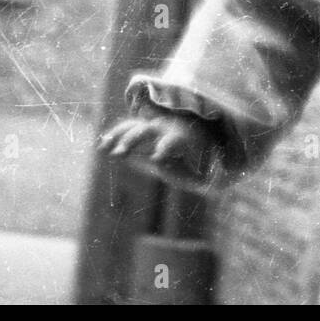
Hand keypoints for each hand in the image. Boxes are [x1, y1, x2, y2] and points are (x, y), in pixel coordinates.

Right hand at [96, 111, 218, 178]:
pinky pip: (123, 129)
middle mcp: (163, 129)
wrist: (188, 131)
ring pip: (132, 127)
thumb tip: (218, 194)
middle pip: (147, 131)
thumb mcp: (201, 170)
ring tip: (106, 151)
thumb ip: (206, 181)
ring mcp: (149, 127)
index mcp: (179, 139)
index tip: (156, 158)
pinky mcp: (137, 130)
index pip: (171, 142)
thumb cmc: (194, 157)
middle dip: (134, 140)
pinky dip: (112, 137)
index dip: (165, 148)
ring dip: (119, 137)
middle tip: (121, 153)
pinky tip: (101, 147)